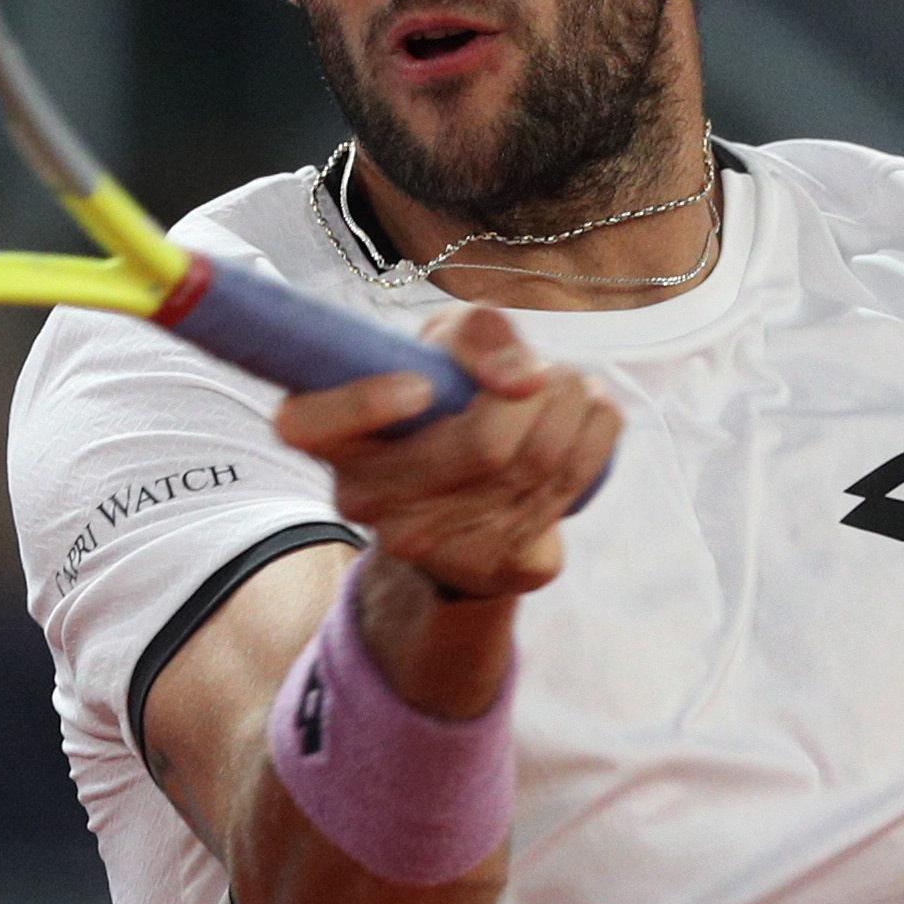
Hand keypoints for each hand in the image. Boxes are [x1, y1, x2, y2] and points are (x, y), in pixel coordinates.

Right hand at [273, 305, 619, 598]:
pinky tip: (585, 426)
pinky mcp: (498, 569)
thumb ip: (476, 334)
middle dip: (541, 388)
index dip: (365, 402)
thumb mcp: (445, 346)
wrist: (475, 494)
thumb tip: (523, 379)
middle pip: (483, 447)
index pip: (307, 425)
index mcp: (333, 439)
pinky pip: (569, 490)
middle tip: (549, 369)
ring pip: (539, 463)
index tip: (424, 384)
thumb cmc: (446, 400)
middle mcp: (367, 501)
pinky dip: (596, 439)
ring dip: (575, 405)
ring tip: (572, 386)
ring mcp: (431, 547)